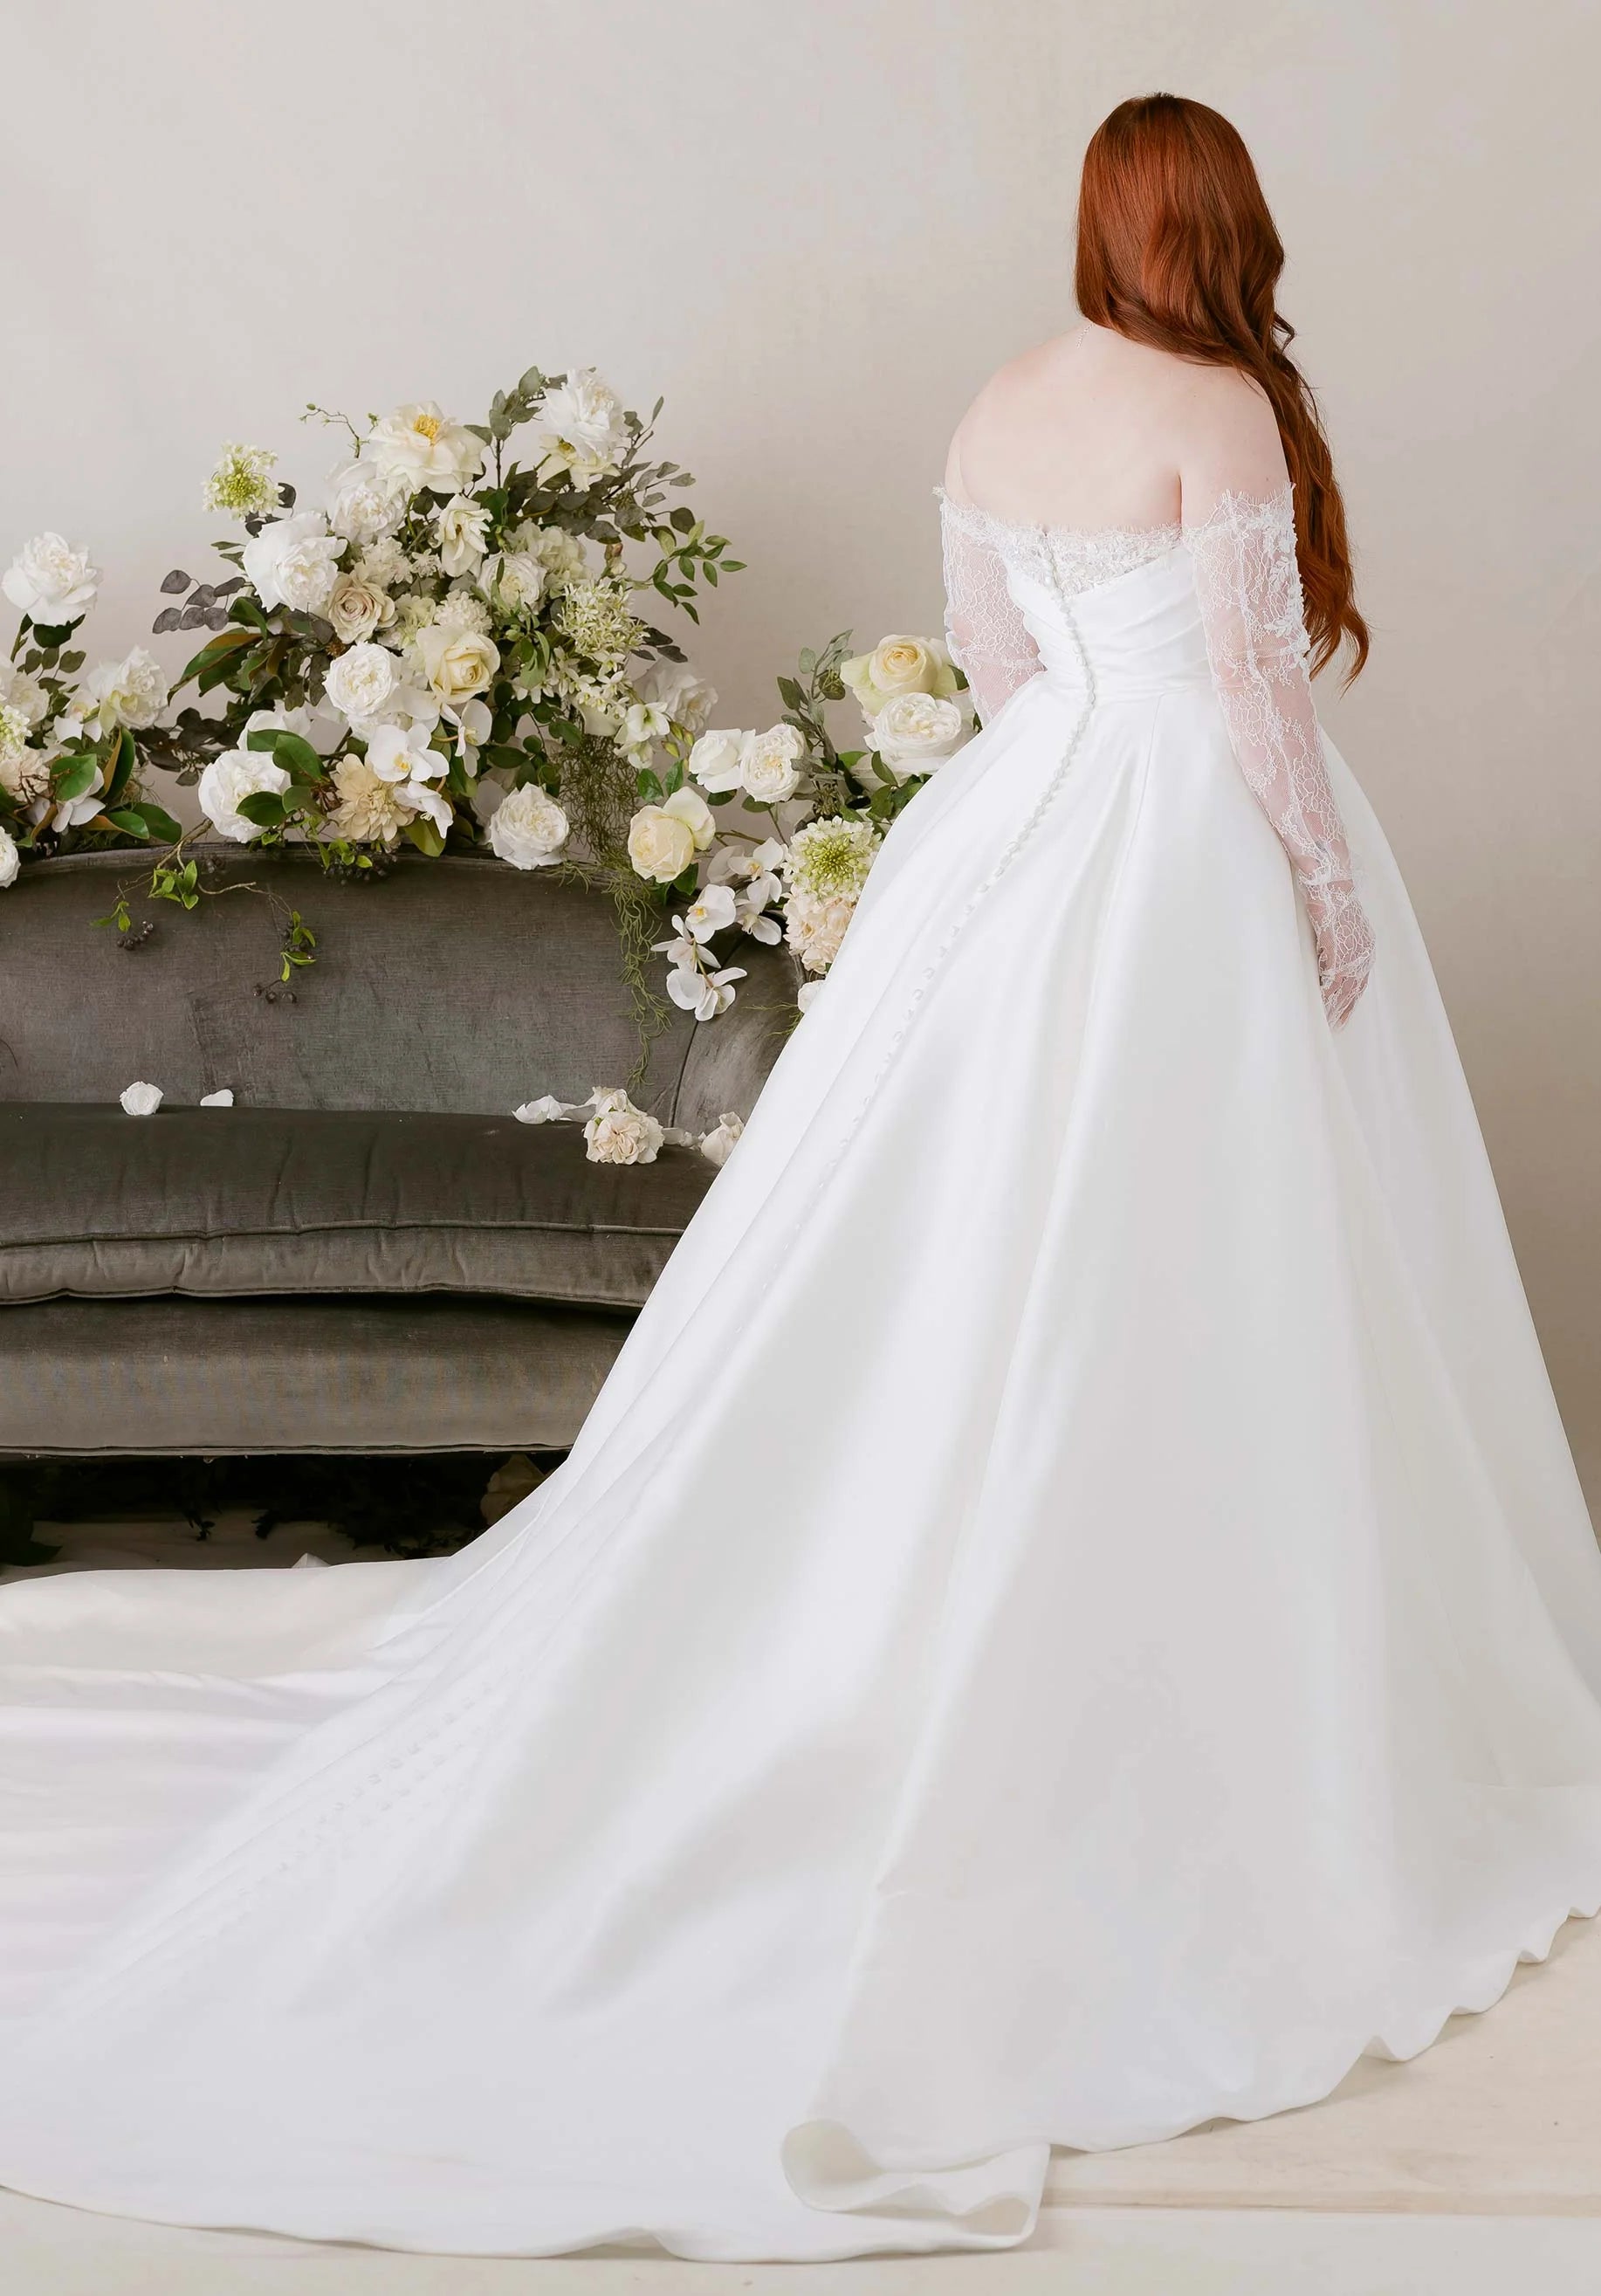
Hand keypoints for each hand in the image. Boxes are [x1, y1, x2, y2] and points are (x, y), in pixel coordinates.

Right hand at [1308, 879, 1374, 1032]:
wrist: (1331, 882)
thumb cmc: (1332, 899)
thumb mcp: (1339, 926)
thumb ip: (1336, 944)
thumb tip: (1327, 961)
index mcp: (1365, 946)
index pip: (1360, 980)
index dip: (1352, 999)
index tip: (1344, 1014)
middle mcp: (1363, 951)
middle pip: (1355, 988)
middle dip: (1345, 1008)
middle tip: (1336, 1025)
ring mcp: (1351, 950)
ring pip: (1345, 987)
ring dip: (1336, 1004)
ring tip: (1328, 1019)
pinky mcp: (1336, 948)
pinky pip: (1333, 977)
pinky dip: (1327, 990)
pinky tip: (1321, 1001)